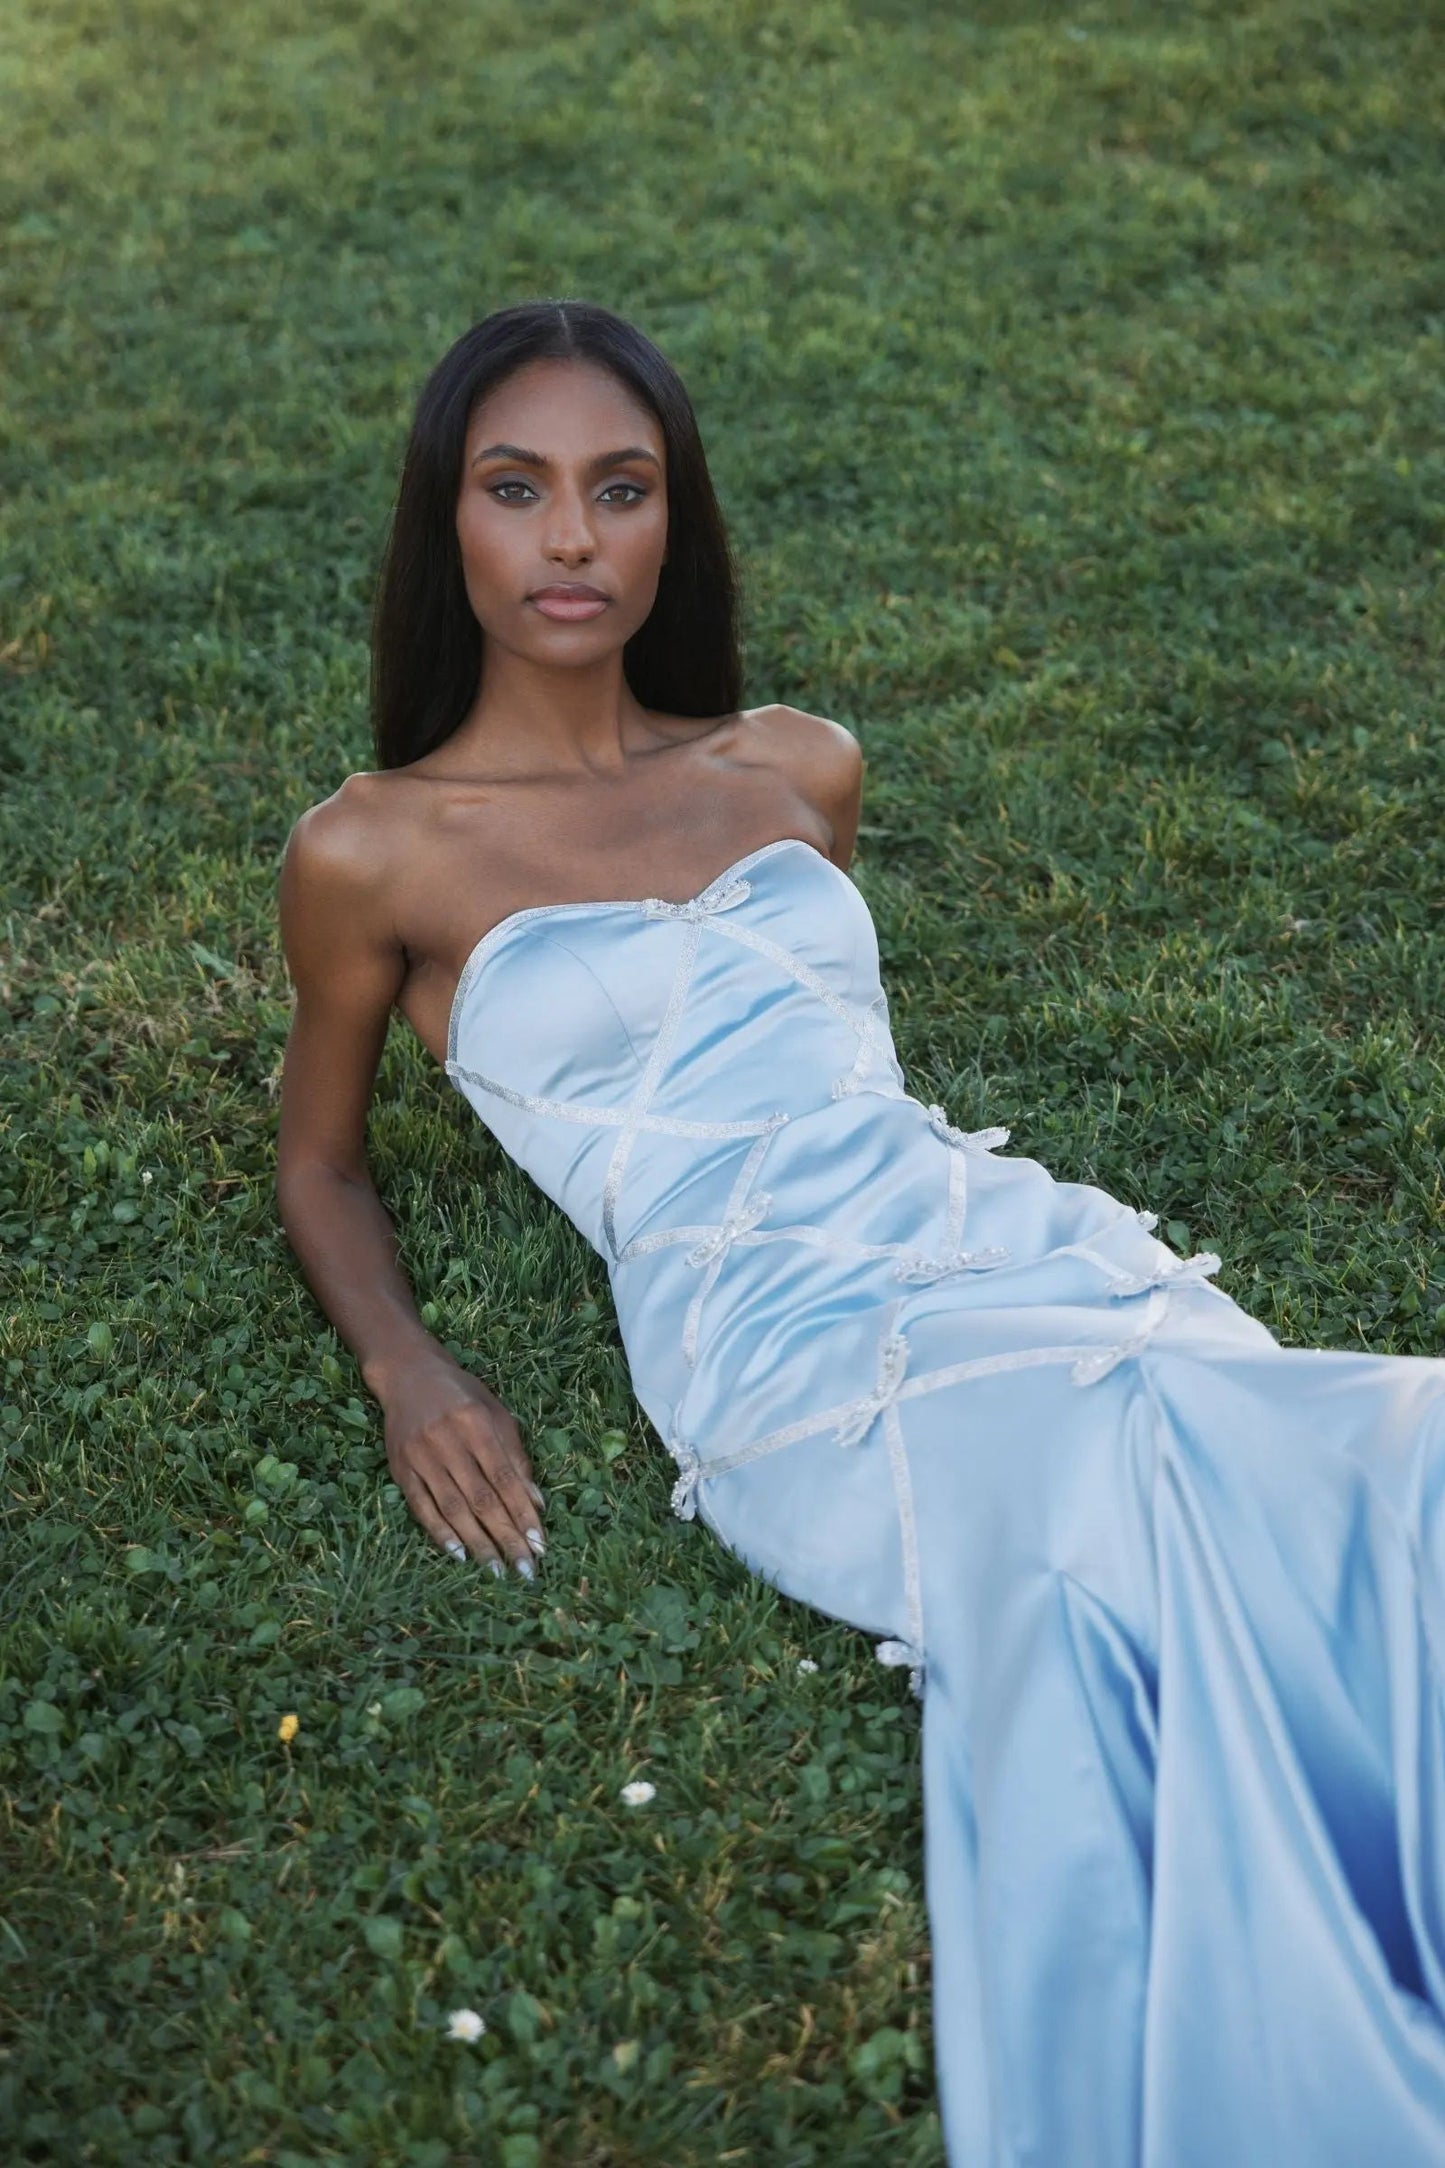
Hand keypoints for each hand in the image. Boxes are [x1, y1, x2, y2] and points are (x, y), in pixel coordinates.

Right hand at [378, 1351, 544, 1578]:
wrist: (408, 1374)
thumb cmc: (462, 1394)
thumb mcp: (496, 1414)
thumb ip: (516, 1456)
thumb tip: (537, 1503)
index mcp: (477, 1423)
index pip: (505, 1478)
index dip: (523, 1513)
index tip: (540, 1544)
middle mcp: (448, 1440)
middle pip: (481, 1498)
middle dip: (506, 1536)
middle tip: (525, 1569)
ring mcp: (420, 1456)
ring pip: (453, 1508)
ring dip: (477, 1543)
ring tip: (497, 1569)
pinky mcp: (400, 1468)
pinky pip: (421, 1507)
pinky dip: (440, 1533)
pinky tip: (459, 1554)